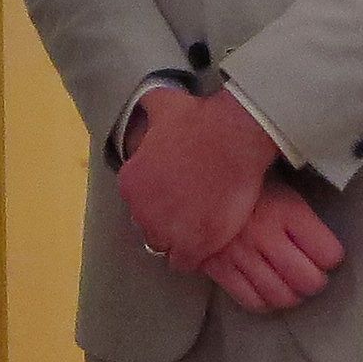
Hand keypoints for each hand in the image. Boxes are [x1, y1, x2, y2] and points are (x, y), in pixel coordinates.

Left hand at [118, 84, 281, 270]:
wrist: (231, 140)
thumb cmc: (199, 121)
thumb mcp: (163, 105)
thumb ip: (148, 106)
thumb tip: (143, 98)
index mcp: (131, 182)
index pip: (138, 204)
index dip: (158, 202)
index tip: (176, 196)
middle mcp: (141, 210)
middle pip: (149, 228)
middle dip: (166, 222)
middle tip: (190, 212)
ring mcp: (165, 231)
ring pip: (165, 247)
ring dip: (179, 241)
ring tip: (199, 231)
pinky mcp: (191, 246)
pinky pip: (183, 263)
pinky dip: (194, 256)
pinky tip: (207, 243)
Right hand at [203, 186, 346, 314]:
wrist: (192, 179)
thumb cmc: (241, 181)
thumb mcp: (277, 181)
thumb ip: (300, 207)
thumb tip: (321, 222)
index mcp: (287, 210)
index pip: (328, 252)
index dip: (331, 257)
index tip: (328, 255)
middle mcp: (267, 235)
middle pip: (307, 280)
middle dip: (315, 282)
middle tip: (313, 276)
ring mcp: (243, 255)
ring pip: (280, 295)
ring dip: (292, 296)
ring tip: (291, 287)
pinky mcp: (220, 268)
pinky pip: (250, 300)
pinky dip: (264, 303)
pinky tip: (267, 292)